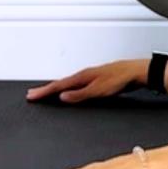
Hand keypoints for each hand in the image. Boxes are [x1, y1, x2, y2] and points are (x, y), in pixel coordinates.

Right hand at [25, 60, 142, 103]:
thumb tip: (62, 97)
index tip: (31, 96)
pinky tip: (69, 91)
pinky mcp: (96, 80)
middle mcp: (84, 75)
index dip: (44, 91)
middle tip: (32, 94)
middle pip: (60, 83)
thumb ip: (80, 94)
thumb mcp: (99, 90)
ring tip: (45, 93)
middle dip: (46, 89)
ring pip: (68, 83)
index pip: (58, 85)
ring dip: (55, 88)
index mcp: (82, 76)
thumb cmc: (120, 79)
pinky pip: (76, 84)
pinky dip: (67, 88)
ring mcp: (90, 76)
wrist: (136, 72)